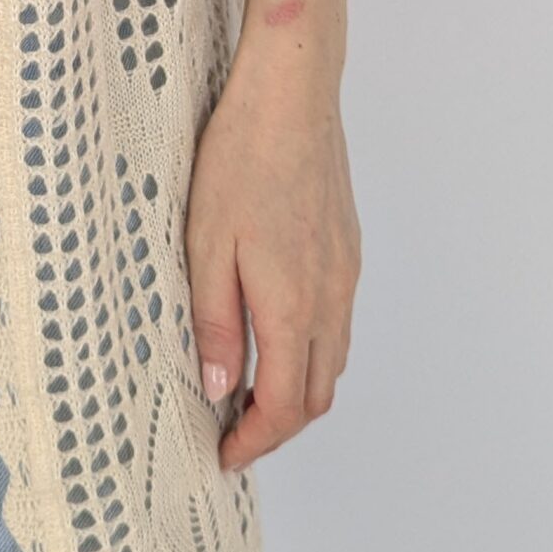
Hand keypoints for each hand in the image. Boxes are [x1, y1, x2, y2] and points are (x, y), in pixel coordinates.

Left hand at [184, 11, 359, 469]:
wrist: (291, 96)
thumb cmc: (240, 161)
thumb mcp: (206, 246)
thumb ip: (217, 323)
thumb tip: (222, 390)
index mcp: (293, 306)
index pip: (286, 405)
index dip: (256, 440)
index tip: (224, 455)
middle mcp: (330, 298)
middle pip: (318, 394)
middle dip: (278, 426)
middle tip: (233, 433)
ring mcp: (345, 272)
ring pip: (333, 359)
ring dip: (298, 390)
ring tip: (249, 390)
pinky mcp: (346, 248)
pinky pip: (337, 322)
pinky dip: (311, 352)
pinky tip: (275, 334)